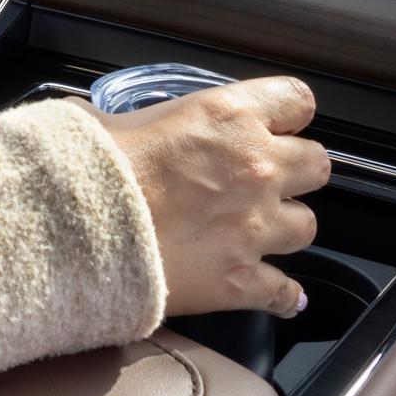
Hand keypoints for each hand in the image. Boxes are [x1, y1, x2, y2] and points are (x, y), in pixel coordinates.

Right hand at [95, 77, 332, 318]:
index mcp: (228, 117)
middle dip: (296, 172)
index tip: (274, 124)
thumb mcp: (106, 119)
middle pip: (317, 165)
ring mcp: (255, 227)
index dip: (287, 113)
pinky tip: (280, 296)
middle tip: (264, 179)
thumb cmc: (89, 167)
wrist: (78, 230)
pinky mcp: (241, 279)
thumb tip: (108, 126)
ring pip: (307, 226)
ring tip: (256, 232)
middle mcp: (256, 168)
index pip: (296, 99)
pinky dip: (283, 295)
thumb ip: (128, 121)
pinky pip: (284, 292)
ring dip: (285, 227)